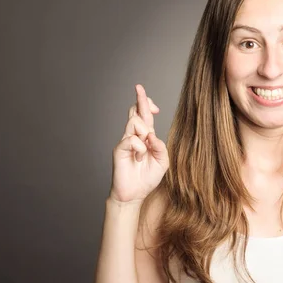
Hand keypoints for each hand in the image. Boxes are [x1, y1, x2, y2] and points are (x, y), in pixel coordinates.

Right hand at [109, 84, 168, 203]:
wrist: (134, 194)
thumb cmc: (147, 178)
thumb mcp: (162, 162)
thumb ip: (161, 147)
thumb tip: (153, 135)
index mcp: (146, 138)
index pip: (145, 117)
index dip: (147, 105)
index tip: (155, 106)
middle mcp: (135, 137)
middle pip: (136, 112)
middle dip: (140, 99)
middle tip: (139, 87)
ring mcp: (126, 142)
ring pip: (135, 122)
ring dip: (144, 131)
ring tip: (144, 148)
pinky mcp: (119, 149)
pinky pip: (131, 139)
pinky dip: (139, 147)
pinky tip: (138, 157)